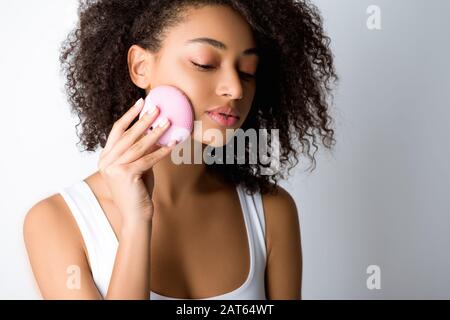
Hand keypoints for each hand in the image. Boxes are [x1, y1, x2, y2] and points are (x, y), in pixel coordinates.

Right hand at [98, 98, 176, 226]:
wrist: (135, 216)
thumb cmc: (138, 192)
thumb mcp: (138, 167)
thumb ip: (141, 151)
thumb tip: (155, 132)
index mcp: (105, 158)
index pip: (116, 131)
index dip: (129, 115)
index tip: (141, 102)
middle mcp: (106, 161)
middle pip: (127, 135)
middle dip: (143, 120)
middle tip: (157, 108)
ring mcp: (113, 168)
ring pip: (138, 145)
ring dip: (155, 132)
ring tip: (167, 122)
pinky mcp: (125, 174)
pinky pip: (147, 158)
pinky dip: (161, 151)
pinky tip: (172, 143)